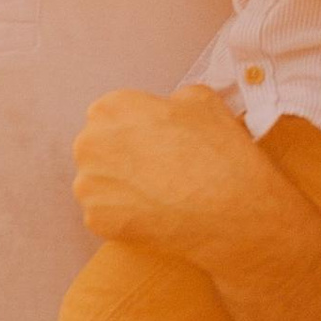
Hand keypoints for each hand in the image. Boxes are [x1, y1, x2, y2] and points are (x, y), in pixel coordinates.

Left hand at [71, 84, 271, 257]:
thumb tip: (167, 111)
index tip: (158, 139)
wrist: (232, 210)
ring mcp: (89, 185)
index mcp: (111, 108)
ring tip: (161, 192)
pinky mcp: (96, 220)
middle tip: (160, 167)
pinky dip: (127, 214)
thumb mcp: (203, 100)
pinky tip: (156, 211)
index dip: (138, 126)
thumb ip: (172, 99)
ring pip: (101, 181)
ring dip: (123, 185)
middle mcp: (90, 143)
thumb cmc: (218, 152)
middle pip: (100, 147)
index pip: (112, 113)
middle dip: (124, 155)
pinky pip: (108, 212)